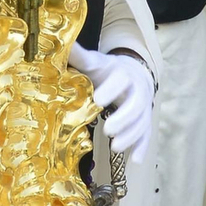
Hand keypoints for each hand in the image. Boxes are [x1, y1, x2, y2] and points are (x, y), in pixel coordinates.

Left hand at [69, 42, 153, 164]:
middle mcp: (137, 90)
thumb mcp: (95, 62)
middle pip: (136, 104)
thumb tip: (59, 44)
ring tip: (115, 148)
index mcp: (123, 73)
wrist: (135, 73)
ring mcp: (144, 107)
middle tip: (108, 130)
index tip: (98, 100)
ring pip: (143, 122)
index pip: (121, 80)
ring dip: (131, 136)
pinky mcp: (145, 121)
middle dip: (124, 118)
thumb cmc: (109, 70)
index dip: (111, 89)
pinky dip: (142, 147)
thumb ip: (80, 56)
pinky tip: (135, 161)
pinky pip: (147, 134)